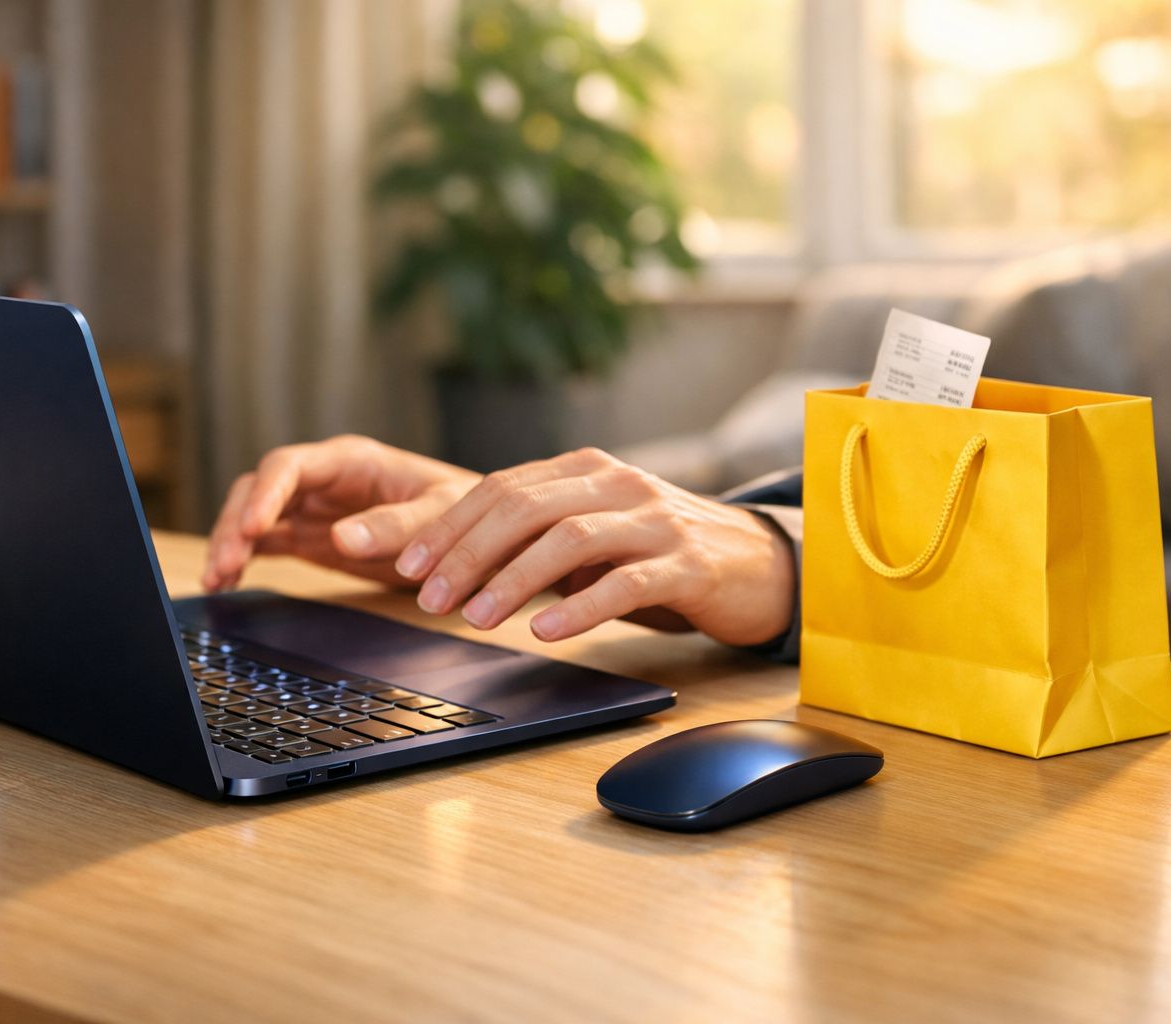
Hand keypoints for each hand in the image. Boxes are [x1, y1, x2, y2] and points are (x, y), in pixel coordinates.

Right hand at [203, 435, 479, 590]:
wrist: (478, 533)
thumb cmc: (466, 510)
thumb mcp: (440, 513)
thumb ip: (397, 525)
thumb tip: (342, 537)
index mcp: (350, 461)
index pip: (289, 466)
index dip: (265, 495)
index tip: (251, 528)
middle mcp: (323, 481)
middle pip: (259, 491)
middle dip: (236, 524)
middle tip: (224, 563)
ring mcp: (313, 508)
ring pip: (253, 517)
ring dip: (230, 543)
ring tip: (216, 579)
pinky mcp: (310, 537)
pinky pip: (264, 543)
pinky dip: (242, 559)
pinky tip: (225, 582)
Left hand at [391, 448, 794, 645]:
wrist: (760, 565)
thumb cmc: (662, 552)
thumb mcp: (597, 533)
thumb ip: (540, 536)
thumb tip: (456, 566)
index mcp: (587, 469)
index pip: (502, 487)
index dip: (450, 527)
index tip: (409, 566)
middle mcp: (618, 484)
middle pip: (525, 508)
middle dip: (467, 553)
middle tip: (430, 598)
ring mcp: (655, 520)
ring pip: (568, 540)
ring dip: (512, 581)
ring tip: (475, 619)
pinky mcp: (688, 564)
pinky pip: (625, 582)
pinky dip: (580, 608)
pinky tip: (547, 631)